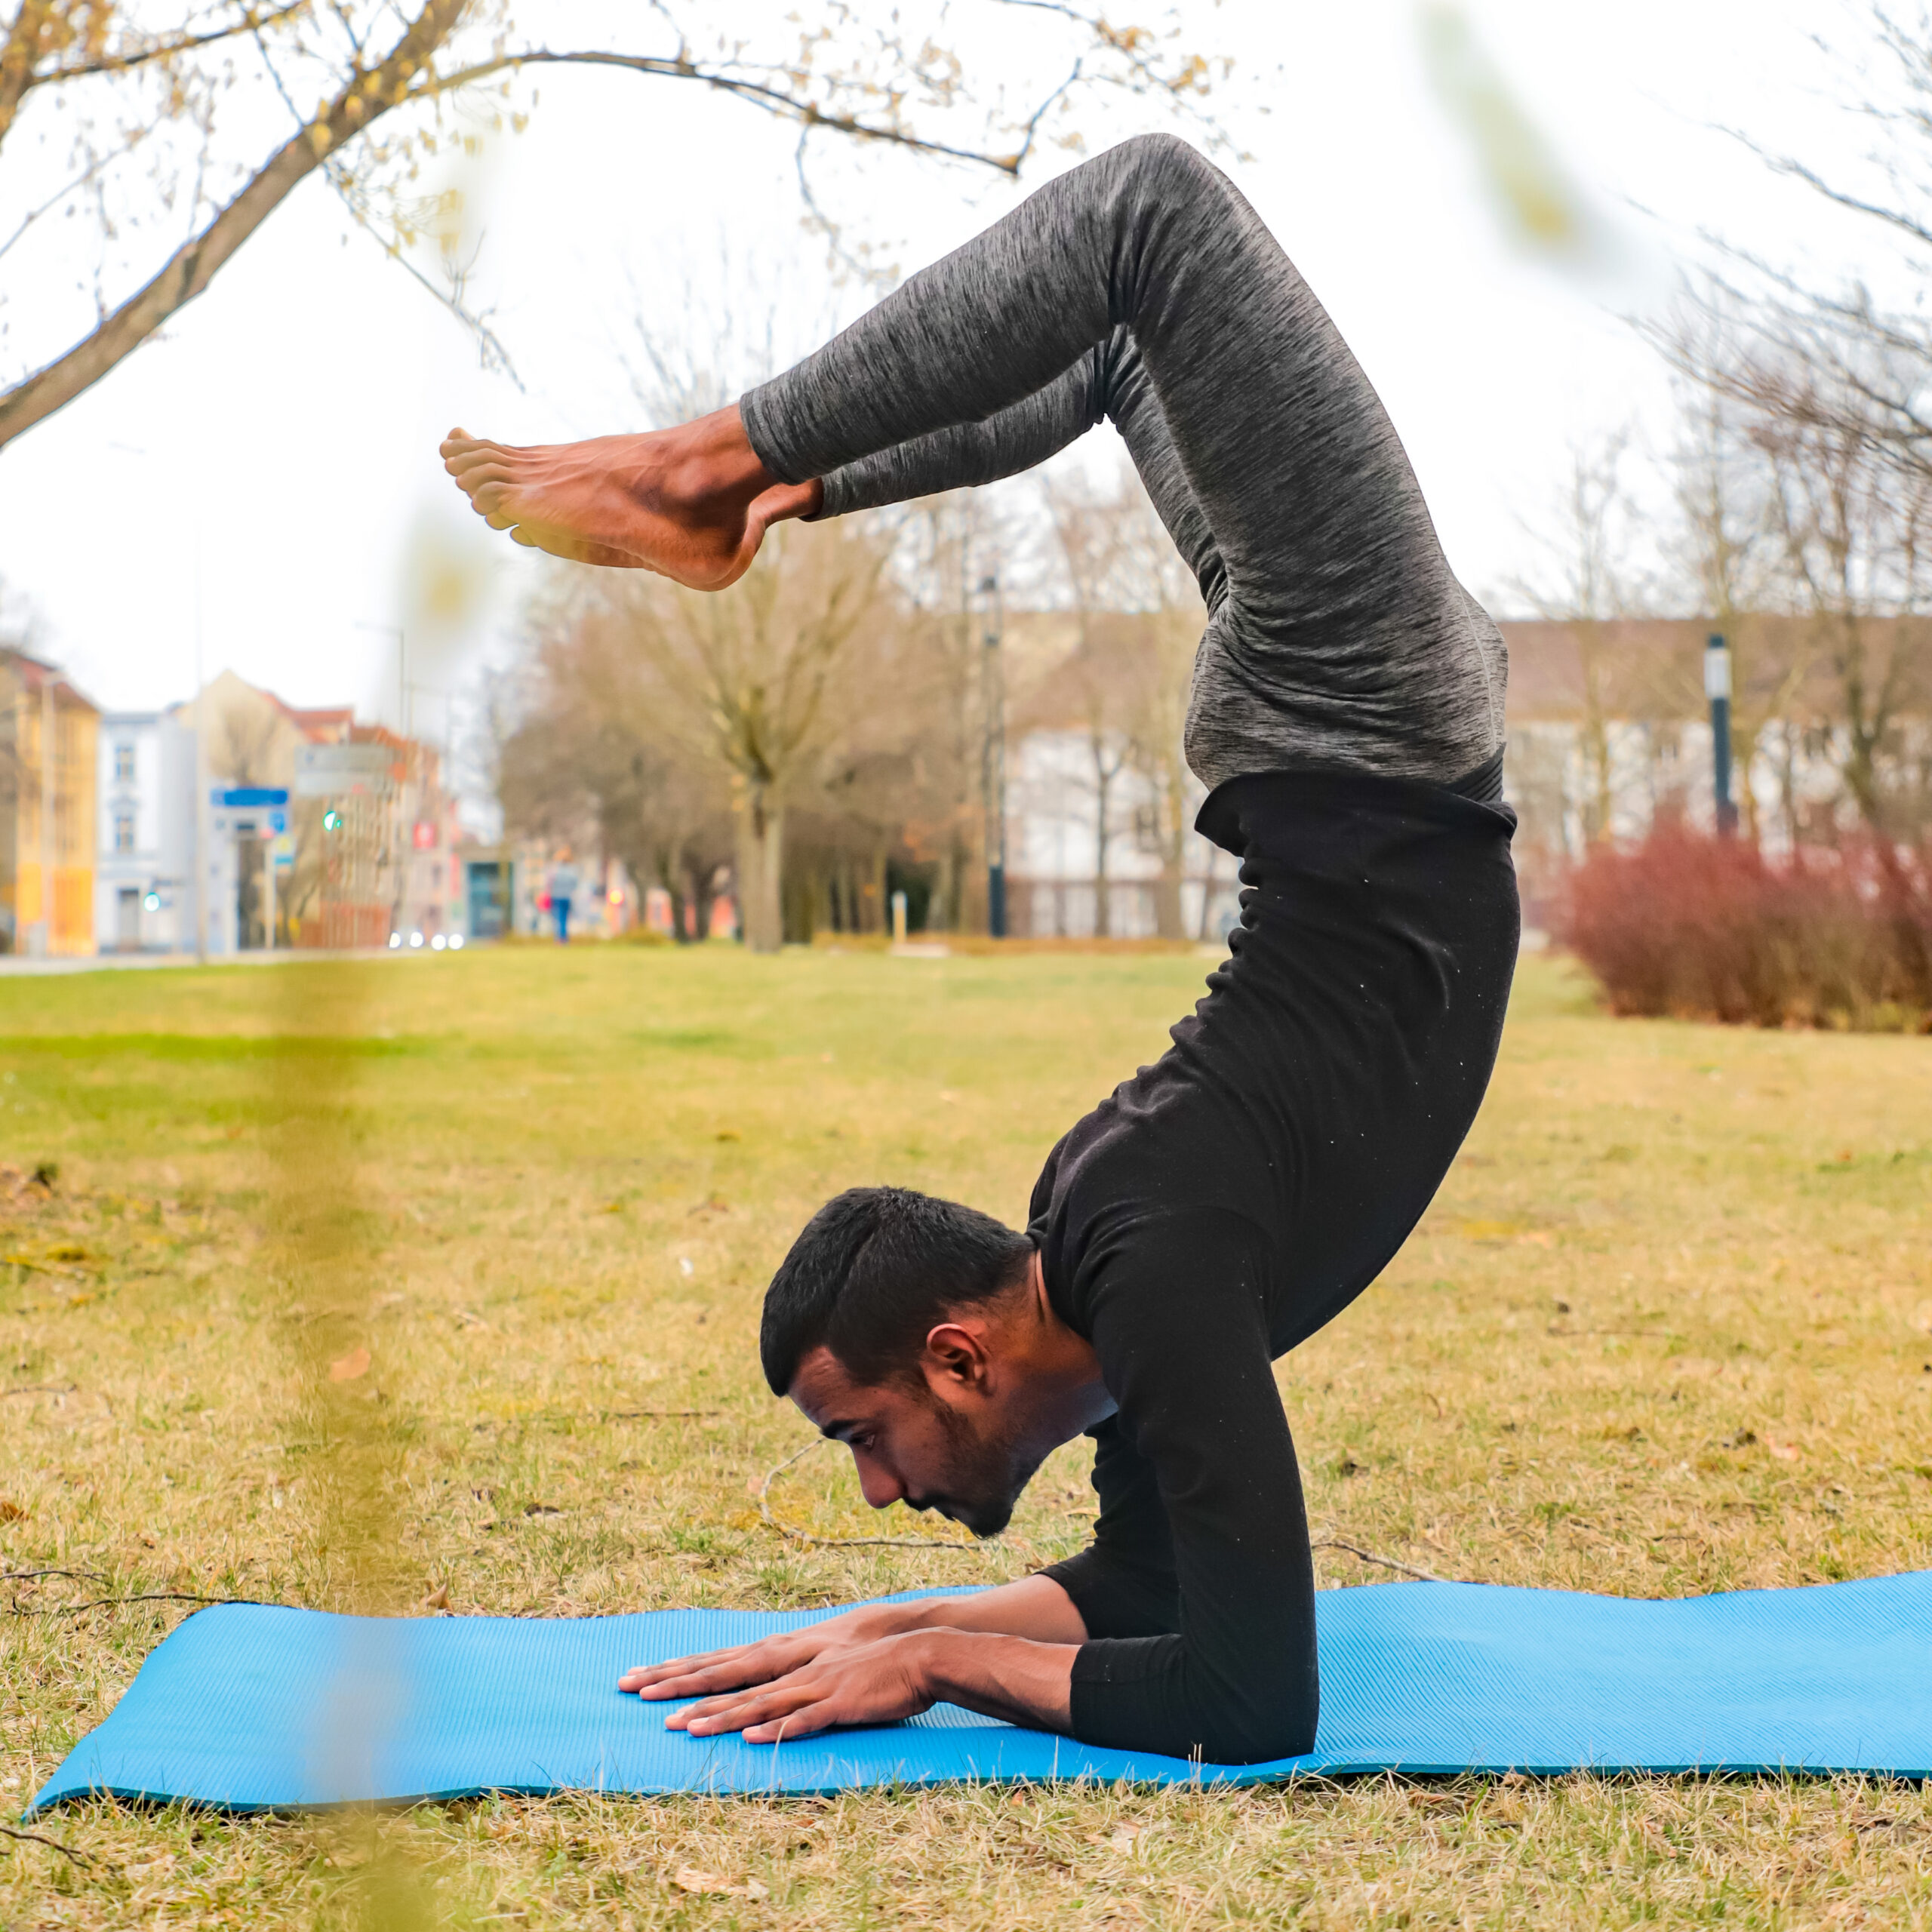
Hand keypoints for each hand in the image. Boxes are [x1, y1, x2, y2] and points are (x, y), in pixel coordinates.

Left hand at [664, 1631, 936, 1744]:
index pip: (722, 1662)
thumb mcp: (824, 1666)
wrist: (919, 1652)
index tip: (643, 1676)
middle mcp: (791, 1665)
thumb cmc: (873, 1663)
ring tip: (683, 1728)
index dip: (682, 1669)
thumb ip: (793, 1679)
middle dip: (682, 1687)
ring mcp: (813, 1682)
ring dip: (720, 1716)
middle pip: (728, 1677)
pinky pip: (803, 1719)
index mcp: (785, 1655)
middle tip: (639, 1694)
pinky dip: (776, 1729)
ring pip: (757, 1701)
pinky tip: (752, 1738)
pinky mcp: (838, 1701)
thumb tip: (763, 1696)